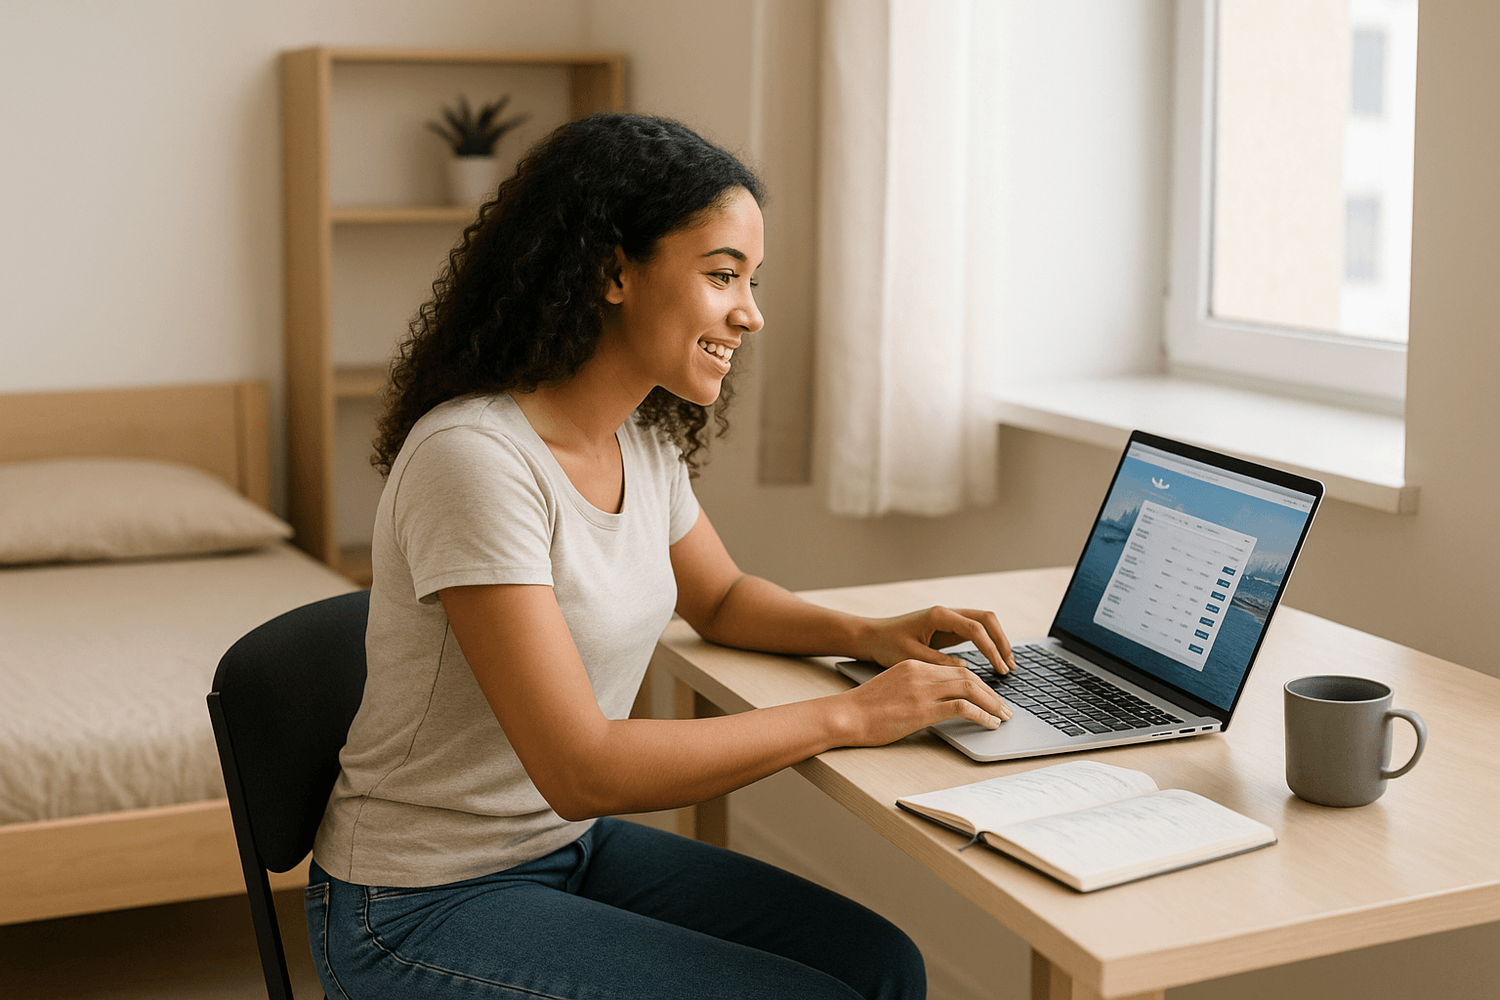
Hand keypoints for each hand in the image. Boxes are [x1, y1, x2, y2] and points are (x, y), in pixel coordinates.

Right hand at [837, 658, 1012, 745]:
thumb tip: (936, 705)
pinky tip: (990, 723)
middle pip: (967, 675)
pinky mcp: (922, 709)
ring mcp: (922, 690)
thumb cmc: (862, 709)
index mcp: (913, 665)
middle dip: (990, 692)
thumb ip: (914, 691)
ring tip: (1004, 716)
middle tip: (1004, 707)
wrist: (845, 716)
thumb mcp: (891, 691)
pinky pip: (962, 707)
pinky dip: (982, 714)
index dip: (977, 683)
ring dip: (992, 703)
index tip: (988, 696)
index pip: (954, 669)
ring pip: (970, 688)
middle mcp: (920, 673)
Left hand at [861, 606, 1014, 673]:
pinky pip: (975, 631)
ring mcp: (949, 619)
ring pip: (983, 622)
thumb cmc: (887, 645)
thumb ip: (938, 662)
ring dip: (997, 641)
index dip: (991, 649)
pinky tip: (993, 660)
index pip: (974, 628)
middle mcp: (946, 613)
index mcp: (938, 616)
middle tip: (1010, 666)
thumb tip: (965, 667)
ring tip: (1006, 665)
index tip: (1000, 669)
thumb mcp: (910, 657)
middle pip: (986, 619)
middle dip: (1001, 641)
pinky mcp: (948, 627)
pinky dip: (988, 643)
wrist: (872, 636)